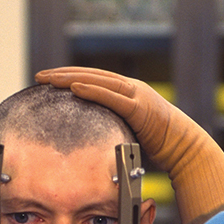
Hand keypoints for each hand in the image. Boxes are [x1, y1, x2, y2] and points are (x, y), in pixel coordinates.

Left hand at [37, 67, 184, 172]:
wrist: (185, 149)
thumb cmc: (157, 148)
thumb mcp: (127, 134)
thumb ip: (110, 130)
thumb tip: (89, 144)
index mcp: (127, 93)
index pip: (92, 80)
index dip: (69, 77)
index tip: (47, 80)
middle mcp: (131, 88)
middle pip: (90, 75)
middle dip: (63, 74)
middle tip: (39, 76)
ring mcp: (136, 95)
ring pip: (98, 81)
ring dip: (71, 78)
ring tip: (49, 80)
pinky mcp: (140, 107)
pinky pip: (112, 96)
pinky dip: (92, 91)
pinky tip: (74, 88)